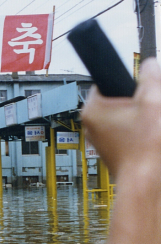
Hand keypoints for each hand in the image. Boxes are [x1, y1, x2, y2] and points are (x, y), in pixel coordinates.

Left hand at [82, 57, 160, 183]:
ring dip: (138, 114)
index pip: (106, 82)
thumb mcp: (153, 103)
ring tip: (151, 122)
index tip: (141, 87)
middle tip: (152, 105)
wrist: (144, 180)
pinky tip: (148, 134)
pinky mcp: (109, 149)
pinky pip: (123, 131)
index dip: (128, 82)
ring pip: (121, 116)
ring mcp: (98, 138)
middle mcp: (90, 124)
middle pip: (116, 99)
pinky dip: (136, 129)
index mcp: (92, 109)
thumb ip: (151, 78)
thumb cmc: (143, 147)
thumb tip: (149, 64)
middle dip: (137, 99)